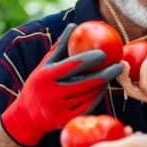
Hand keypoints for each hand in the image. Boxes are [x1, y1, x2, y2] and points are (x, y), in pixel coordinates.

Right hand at [0, 23, 121, 146]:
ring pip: (88, 95)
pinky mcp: (65, 120)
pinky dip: (96, 97)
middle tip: (119, 66)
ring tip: (113, 74)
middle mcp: (52, 93)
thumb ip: (59, 47)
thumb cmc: (38, 84)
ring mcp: (59, 109)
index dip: (89, 59)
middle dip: (105, 74)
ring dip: (102, 85)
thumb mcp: (43, 65)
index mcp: (45, 76)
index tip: (104, 53)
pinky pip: (86, 107)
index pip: (71, 66)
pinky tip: (103, 88)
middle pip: (85, 83)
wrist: (26, 117)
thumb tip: (73, 26)